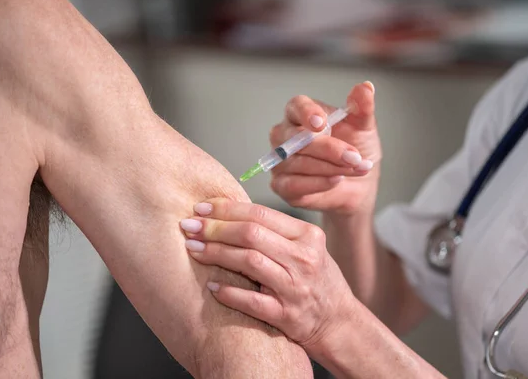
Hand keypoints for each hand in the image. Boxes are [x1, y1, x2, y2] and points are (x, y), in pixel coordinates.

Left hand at [180, 199, 356, 353]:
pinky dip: (229, 293)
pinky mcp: (287, 315)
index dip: (226, 209)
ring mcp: (295, 287)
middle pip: (251, 234)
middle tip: (189, 227)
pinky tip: (212, 286)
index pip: (261, 214)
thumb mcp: (307, 247)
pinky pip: (252, 301)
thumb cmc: (317, 279)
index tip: (201, 207)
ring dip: (216, 254)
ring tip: (193, 249)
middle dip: (215, 228)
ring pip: (249, 262)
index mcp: (307, 235)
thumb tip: (228, 213)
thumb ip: (276, 231)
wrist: (338, 321)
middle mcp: (303, 258)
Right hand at [270, 82, 381, 214]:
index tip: (321, 123)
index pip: (296, 106)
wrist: (358, 184)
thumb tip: (366, 87)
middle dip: (329, 149)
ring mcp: (280, 161)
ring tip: (354, 168)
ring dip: (331, 167)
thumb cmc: (356, 150)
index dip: (307, 113)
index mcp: (300, 114)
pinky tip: (336, 180)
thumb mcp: (364, 127)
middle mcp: (284, 136)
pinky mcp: (282, 185)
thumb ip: (362, 107)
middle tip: (354, 156)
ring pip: (300, 162)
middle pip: (297, 138)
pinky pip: (294, 184)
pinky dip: (319, 183)